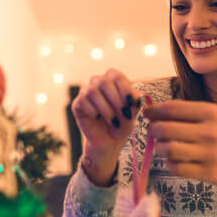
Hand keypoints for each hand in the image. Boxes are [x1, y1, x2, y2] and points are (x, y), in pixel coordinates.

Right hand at [70, 69, 143, 185]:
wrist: (109, 141)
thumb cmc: (122, 124)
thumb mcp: (132, 114)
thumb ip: (135, 103)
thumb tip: (139, 95)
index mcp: (112, 81)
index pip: (115, 75)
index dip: (124, 87)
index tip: (132, 102)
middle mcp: (98, 83)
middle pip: (103, 81)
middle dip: (116, 99)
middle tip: (125, 114)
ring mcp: (86, 93)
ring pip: (92, 91)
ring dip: (105, 108)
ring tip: (114, 121)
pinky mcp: (77, 104)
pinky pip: (82, 100)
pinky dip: (93, 110)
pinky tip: (98, 118)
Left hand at [143, 100, 216, 188]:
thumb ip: (191, 114)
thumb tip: (158, 113)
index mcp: (211, 113)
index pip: (173, 108)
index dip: (154, 111)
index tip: (147, 114)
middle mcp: (209, 131)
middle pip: (166, 129)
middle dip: (154, 131)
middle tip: (154, 133)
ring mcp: (209, 154)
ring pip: (168, 150)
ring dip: (161, 149)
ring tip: (165, 148)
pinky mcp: (210, 173)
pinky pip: (177, 168)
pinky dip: (171, 164)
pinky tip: (175, 161)